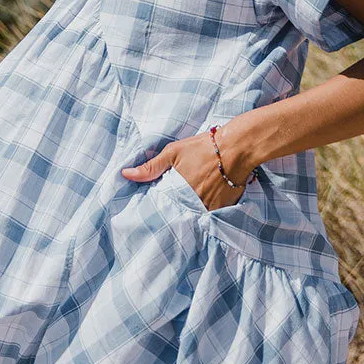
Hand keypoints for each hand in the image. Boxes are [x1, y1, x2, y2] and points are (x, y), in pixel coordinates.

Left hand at [120, 124, 254, 210]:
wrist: (237, 148)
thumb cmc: (204, 147)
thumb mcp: (173, 153)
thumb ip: (150, 167)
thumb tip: (125, 174)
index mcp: (178, 191)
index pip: (162, 207)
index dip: (158, 206)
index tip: (152, 209)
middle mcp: (193, 203)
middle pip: (178, 213)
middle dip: (173, 212)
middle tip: (171, 209)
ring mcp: (209, 208)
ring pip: (193, 216)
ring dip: (188, 213)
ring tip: (187, 207)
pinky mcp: (222, 209)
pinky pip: (209, 216)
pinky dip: (204, 212)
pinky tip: (203, 203)